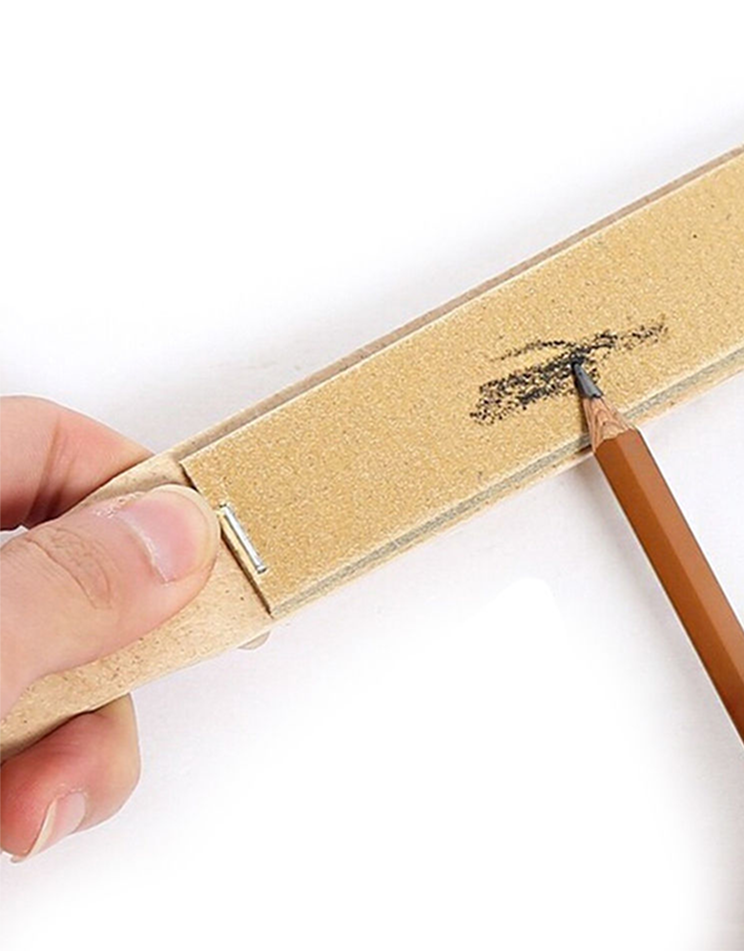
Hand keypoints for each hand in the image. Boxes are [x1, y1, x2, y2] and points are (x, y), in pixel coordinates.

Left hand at [0, 397, 217, 860]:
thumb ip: (64, 585)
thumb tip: (175, 536)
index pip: (50, 443)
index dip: (136, 487)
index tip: (206, 551)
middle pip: (78, 574)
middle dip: (117, 661)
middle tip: (121, 700)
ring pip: (66, 669)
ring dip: (81, 748)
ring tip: (37, 806)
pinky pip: (33, 732)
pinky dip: (42, 782)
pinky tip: (18, 819)